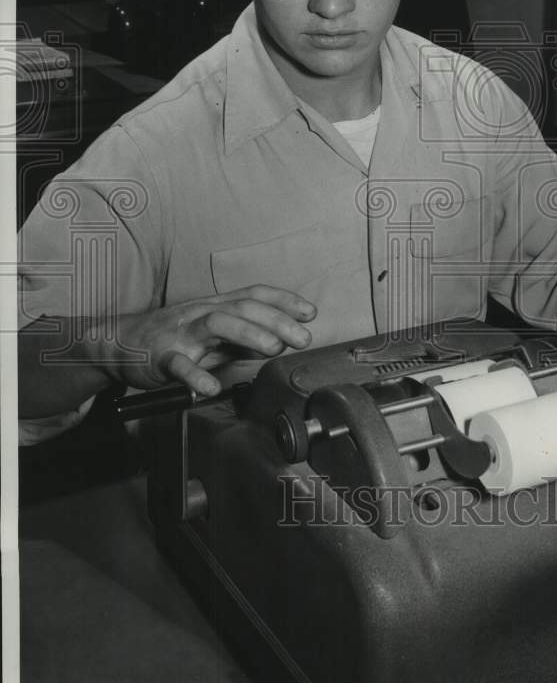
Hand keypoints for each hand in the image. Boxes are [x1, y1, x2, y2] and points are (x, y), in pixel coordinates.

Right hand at [101, 285, 316, 397]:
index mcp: (215, 306)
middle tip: (303, 338)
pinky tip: (211, 387)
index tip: (310, 312)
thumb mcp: (212, 335)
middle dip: (277, 320)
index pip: (254, 295)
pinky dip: (196, 375)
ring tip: (272, 349)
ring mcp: (181, 333)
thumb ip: (243, 338)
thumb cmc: (171, 337)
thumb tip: (280, 340)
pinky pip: (179, 364)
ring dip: (249, 333)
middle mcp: (201, 313)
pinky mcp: (160, 356)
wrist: (119, 343)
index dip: (284, 300)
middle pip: (243, 307)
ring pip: (217, 323)